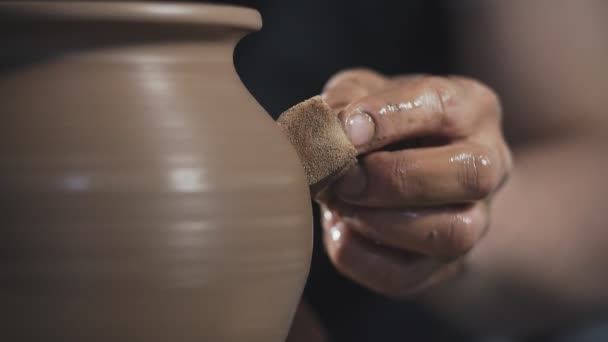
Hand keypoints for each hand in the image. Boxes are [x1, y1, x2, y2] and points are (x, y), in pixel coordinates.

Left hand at [318, 69, 511, 296]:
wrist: (401, 174)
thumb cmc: (381, 125)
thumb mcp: (361, 93)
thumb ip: (343, 103)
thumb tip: (328, 134)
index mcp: (471, 108)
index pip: (443, 106)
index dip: (389, 118)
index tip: (345, 130)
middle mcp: (488, 164)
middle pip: (471, 175)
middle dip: (396, 178)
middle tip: (346, 177)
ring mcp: (475, 220)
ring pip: (452, 233)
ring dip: (380, 221)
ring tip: (340, 204)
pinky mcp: (444, 264)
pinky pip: (407, 276)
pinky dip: (360, 257)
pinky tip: (340, 229)